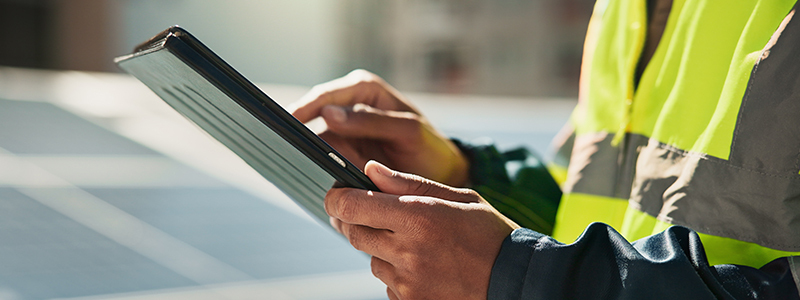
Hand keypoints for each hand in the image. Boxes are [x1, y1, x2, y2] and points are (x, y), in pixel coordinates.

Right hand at [290, 69, 469, 186]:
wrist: (440, 174)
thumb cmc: (429, 146)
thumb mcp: (408, 130)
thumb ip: (371, 121)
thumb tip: (329, 114)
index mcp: (364, 90)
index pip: (325, 96)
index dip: (302, 109)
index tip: (284, 123)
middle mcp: (349, 107)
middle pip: (311, 116)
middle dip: (293, 131)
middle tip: (275, 146)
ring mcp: (344, 132)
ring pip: (312, 140)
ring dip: (300, 153)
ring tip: (283, 164)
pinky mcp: (342, 154)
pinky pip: (321, 159)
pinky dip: (312, 168)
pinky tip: (301, 178)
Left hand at [326, 161, 518, 299]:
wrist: (516, 280)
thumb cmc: (490, 234)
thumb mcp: (457, 197)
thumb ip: (408, 183)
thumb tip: (369, 169)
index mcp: (418, 217)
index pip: (352, 206)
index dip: (336, 198)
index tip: (335, 193)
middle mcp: (407, 251)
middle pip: (353, 233)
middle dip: (355, 220)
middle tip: (371, 212)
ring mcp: (407, 281)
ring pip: (370, 258)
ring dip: (380, 248)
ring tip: (415, 242)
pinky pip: (387, 283)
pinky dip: (396, 272)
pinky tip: (424, 265)